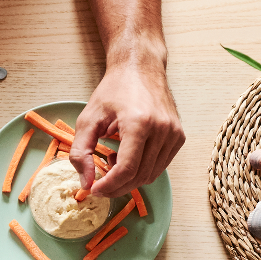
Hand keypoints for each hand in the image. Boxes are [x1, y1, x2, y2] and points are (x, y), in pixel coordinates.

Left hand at [70, 53, 184, 198]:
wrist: (140, 69)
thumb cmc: (113, 91)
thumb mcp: (87, 119)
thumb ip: (81, 152)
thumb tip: (85, 183)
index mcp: (139, 123)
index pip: (126, 169)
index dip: (108, 185)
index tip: (93, 190)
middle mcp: (162, 129)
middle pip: (139, 176)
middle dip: (116, 186)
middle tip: (98, 182)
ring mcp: (174, 133)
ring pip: (151, 175)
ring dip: (128, 178)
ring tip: (111, 161)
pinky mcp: (179, 136)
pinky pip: (160, 166)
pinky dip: (141, 170)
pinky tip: (126, 156)